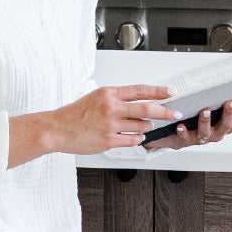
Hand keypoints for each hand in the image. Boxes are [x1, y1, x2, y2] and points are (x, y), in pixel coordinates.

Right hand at [41, 85, 181, 156]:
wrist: (57, 129)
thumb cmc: (75, 115)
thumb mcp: (97, 98)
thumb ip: (117, 99)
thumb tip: (140, 102)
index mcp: (109, 93)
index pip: (140, 90)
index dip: (159, 91)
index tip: (171, 92)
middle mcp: (111, 108)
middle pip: (147, 108)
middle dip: (165, 112)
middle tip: (174, 113)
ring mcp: (111, 125)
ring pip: (141, 126)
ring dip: (146, 127)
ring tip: (143, 126)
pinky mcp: (109, 141)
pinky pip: (132, 140)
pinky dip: (137, 139)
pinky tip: (135, 137)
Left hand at [144, 96, 231, 150]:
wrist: (182, 133)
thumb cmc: (201, 116)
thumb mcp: (216, 108)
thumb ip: (222, 99)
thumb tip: (229, 79)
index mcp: (228, 124)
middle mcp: (218, 132)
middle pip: (227, 125)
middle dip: (229, 113)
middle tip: (230, 101)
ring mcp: (204, 137)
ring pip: (207, 131)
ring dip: (206, 121)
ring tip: (205, 110)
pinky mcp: (189, 139)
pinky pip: (186, 137)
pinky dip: (184, 132)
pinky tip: (181, 125)